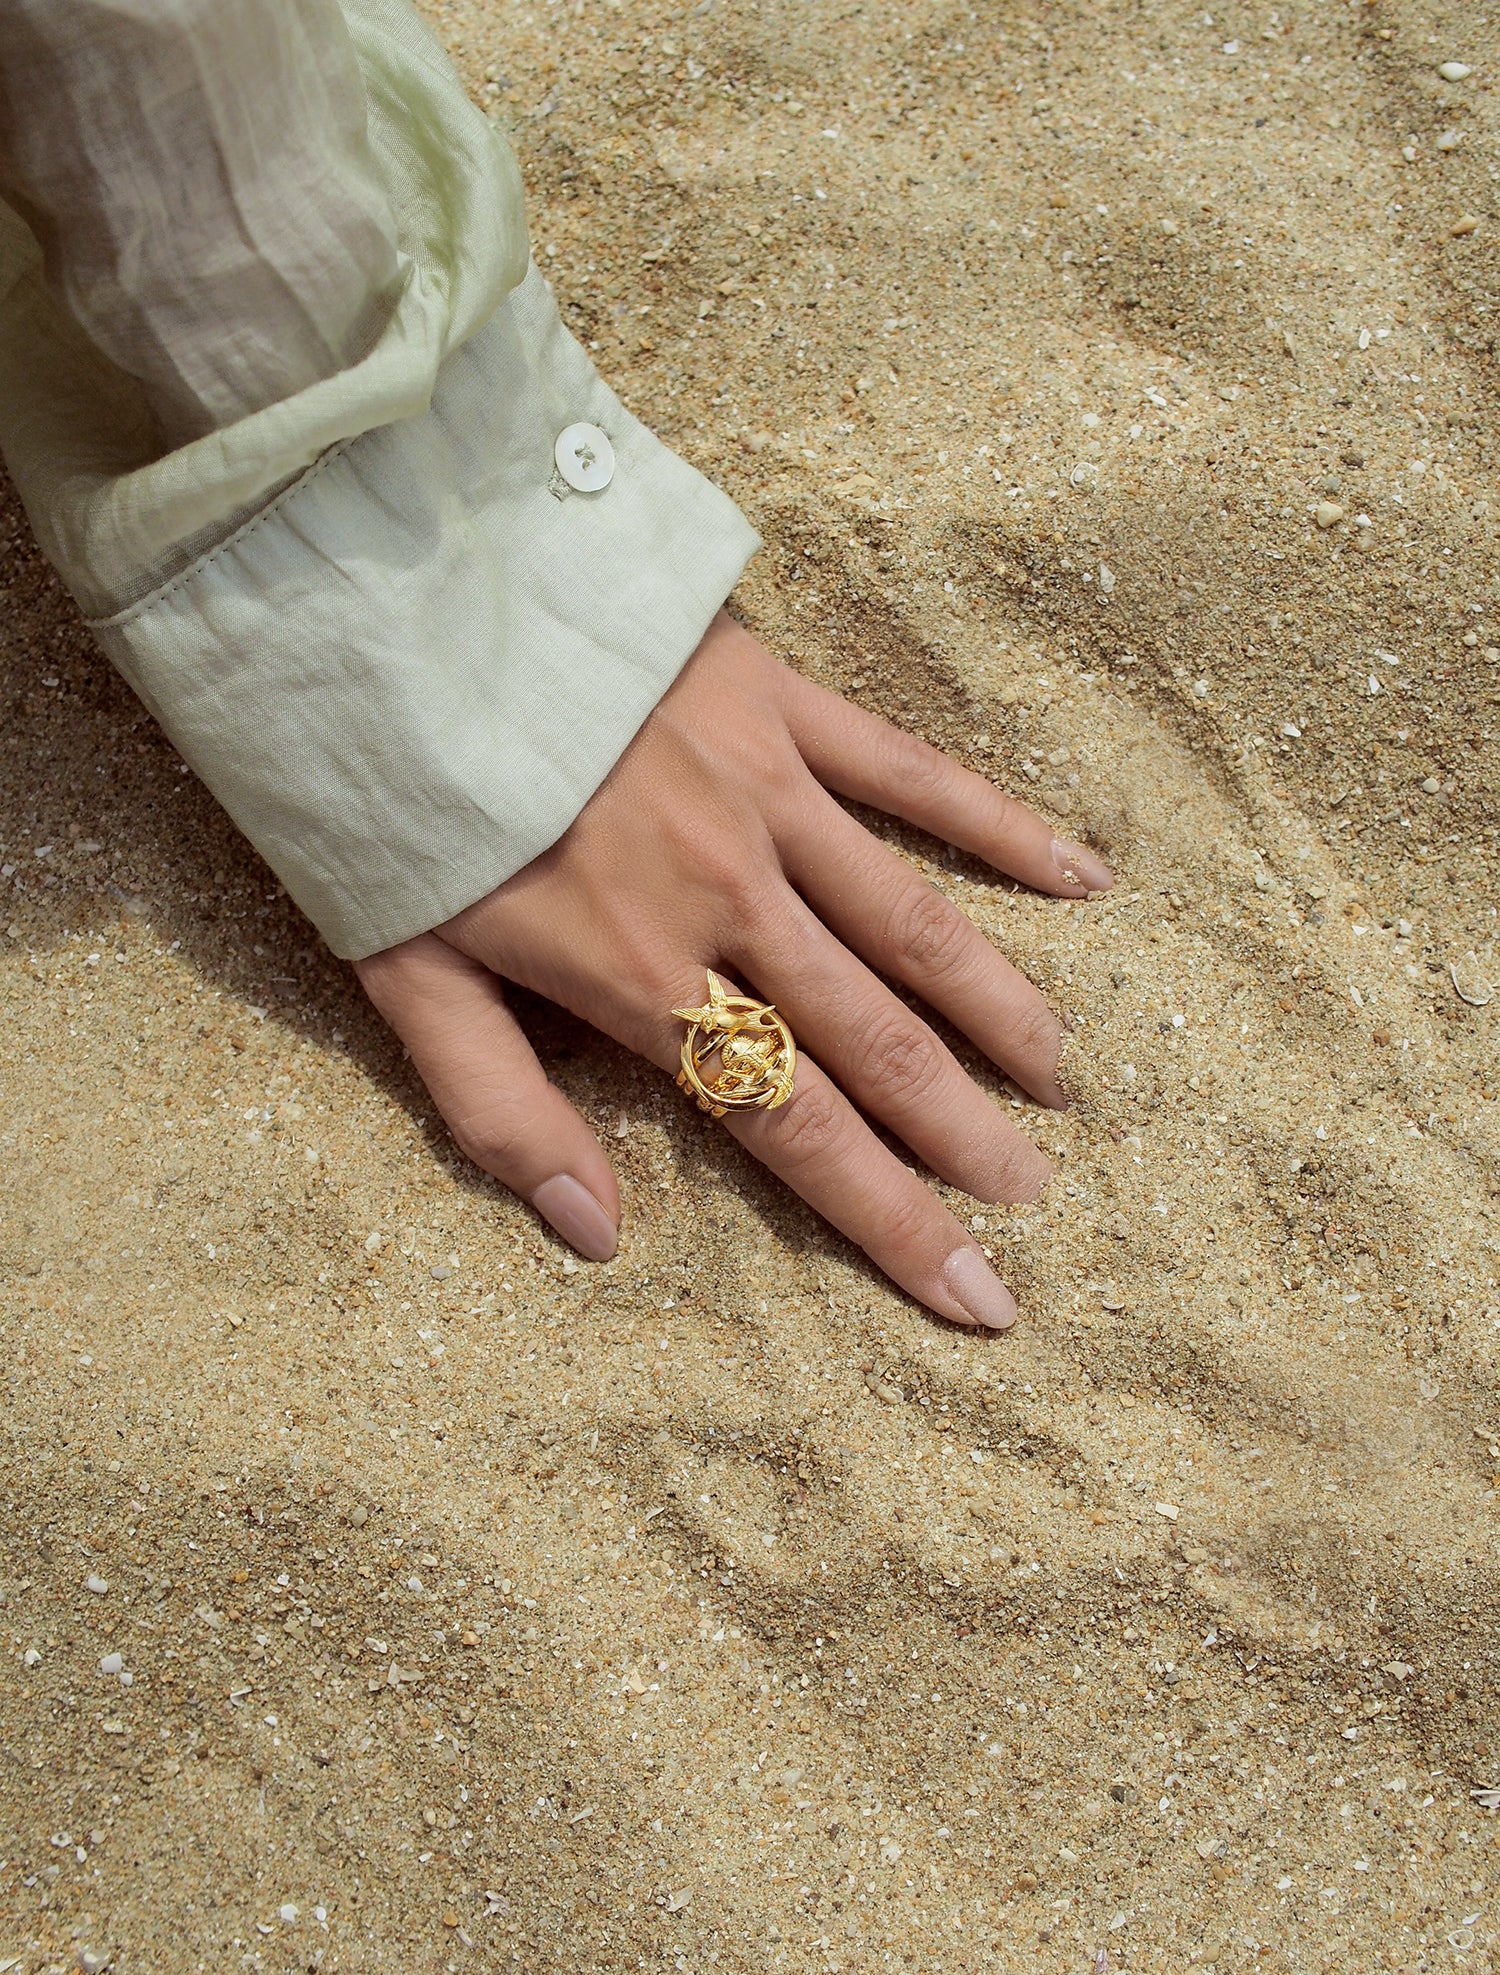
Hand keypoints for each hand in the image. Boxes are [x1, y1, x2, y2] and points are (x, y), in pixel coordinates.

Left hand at [353, 612, 1111, 1327]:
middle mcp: (727, 898)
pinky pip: (914, 774)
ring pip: (915, 925)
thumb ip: (501, 1110)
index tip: (979, 1294)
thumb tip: (597, 1235)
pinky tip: (1085, 873)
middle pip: (875, 1043)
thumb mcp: (406, 974)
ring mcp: (767, 797)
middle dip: (963, 1136)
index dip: (894, 1222)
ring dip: (998, 1012)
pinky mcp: (782, 707)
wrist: (387, 598)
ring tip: (1063, 1083)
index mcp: (639, 976)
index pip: (795, 1128)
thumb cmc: (387, 799)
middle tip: (1039, 1199)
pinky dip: (1001, 826)